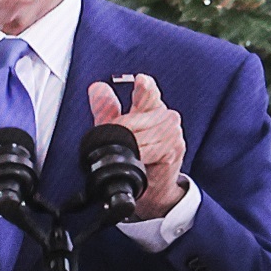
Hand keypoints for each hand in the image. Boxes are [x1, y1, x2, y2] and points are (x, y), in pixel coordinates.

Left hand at [89, 72, 186, 218]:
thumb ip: (106, 109)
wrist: (155, 190)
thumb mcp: (117, 131)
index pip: (149, 90)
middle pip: (134, 118)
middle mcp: (167, 117)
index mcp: (153, 107)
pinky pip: (147, 150)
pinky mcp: (173, 149)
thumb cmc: (139, 157)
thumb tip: (97, 87)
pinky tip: (137, 161)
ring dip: (128, 146)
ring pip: (139, 135)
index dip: (144, 86)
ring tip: (128, 155)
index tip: (140, 81)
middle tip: (116, 143)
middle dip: (120, 131)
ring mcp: (173, 133)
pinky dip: (138, 156)